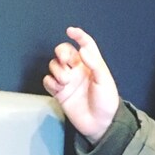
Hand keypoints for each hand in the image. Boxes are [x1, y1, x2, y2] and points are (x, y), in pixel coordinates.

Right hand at [44, 26, 119, 143]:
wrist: (100, 124)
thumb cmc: (106, 103)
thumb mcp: (105, 81)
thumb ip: (95, 63)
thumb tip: (82, 49)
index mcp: (91, 64)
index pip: (84, 44)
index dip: (78, 35)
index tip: (71, 31)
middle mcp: (78, 70)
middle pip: (64, 51)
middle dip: (61, 52)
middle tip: (66, 60)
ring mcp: (68, 81)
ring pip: (54, 65)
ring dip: (57, 70)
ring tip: (66, 81)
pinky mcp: (59, 92)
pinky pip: (48, 81)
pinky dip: (50, 82)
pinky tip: (59, 88)